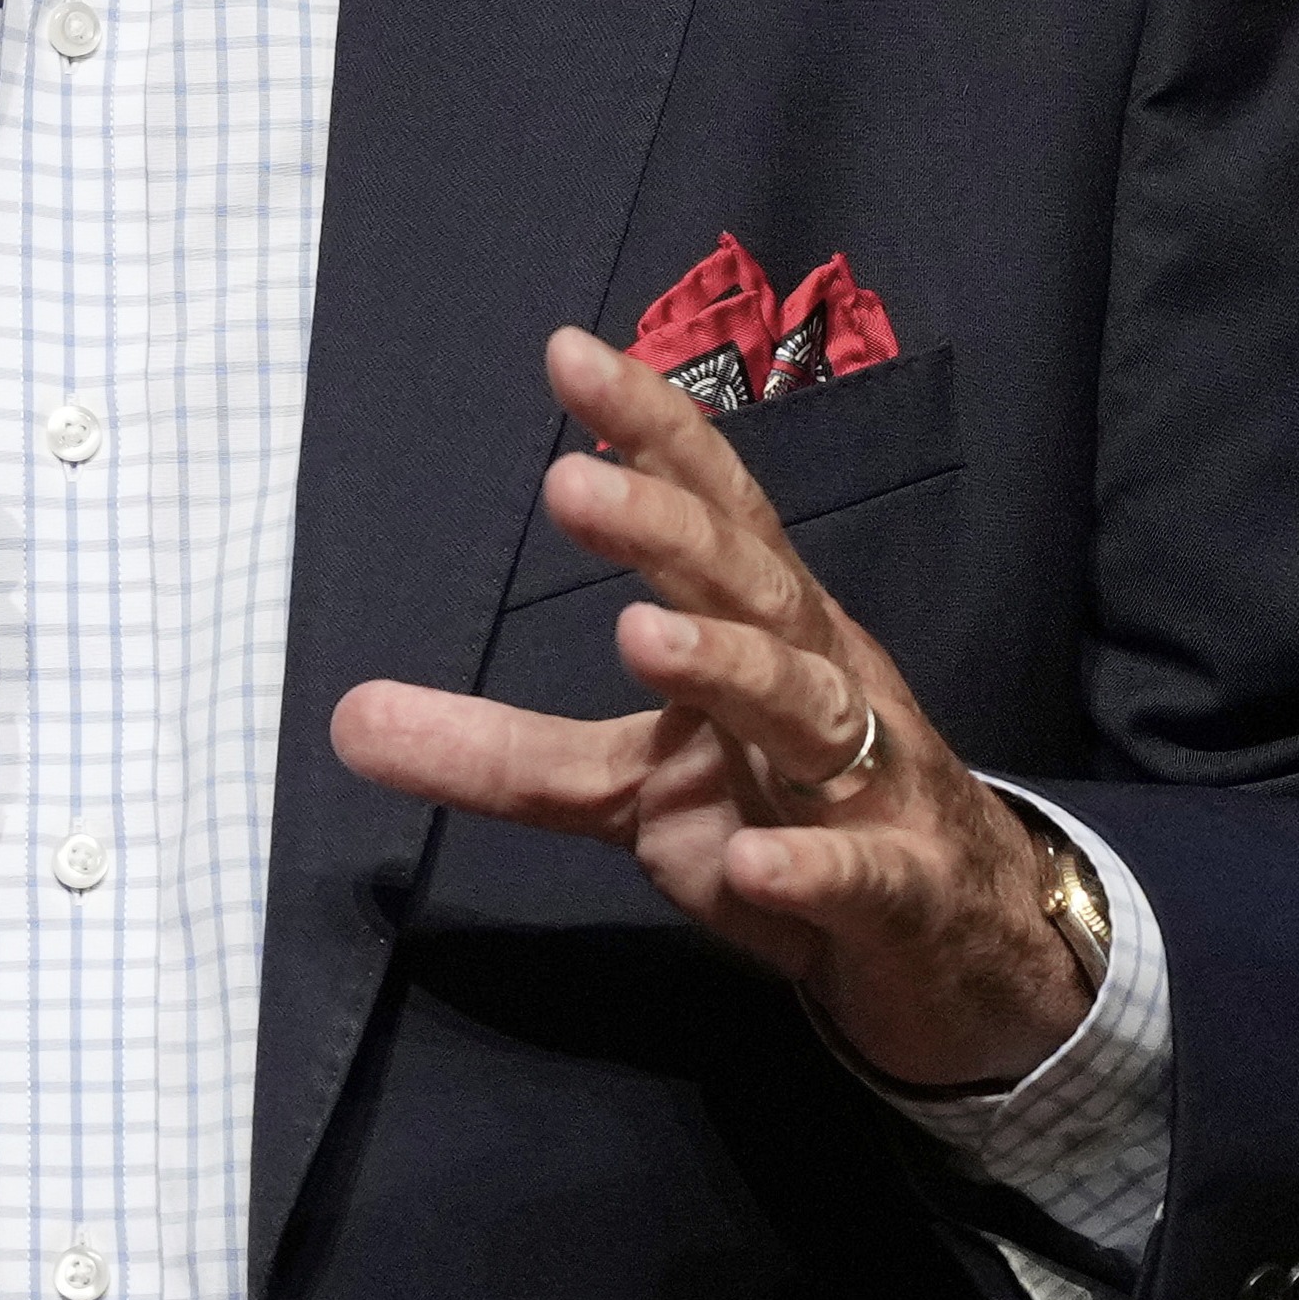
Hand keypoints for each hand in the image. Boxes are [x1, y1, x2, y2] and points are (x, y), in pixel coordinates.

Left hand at [329, 325, 1091, 1088]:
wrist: (954, 947)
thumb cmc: (784, 821)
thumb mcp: (628, 790)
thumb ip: (502, 754)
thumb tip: (343, 719)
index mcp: (765, 630)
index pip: (713, 508)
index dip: (652, 429)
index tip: (568, 352)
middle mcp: (823, 679)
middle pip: (751, 584)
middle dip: (670, 529)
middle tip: (572, 482)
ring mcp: (873, 782)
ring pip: (810, 705)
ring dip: (730, 664)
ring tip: (641, 635)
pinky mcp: (901, 890)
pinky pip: (864, 873)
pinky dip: (813, 865)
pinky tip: (754, 861)